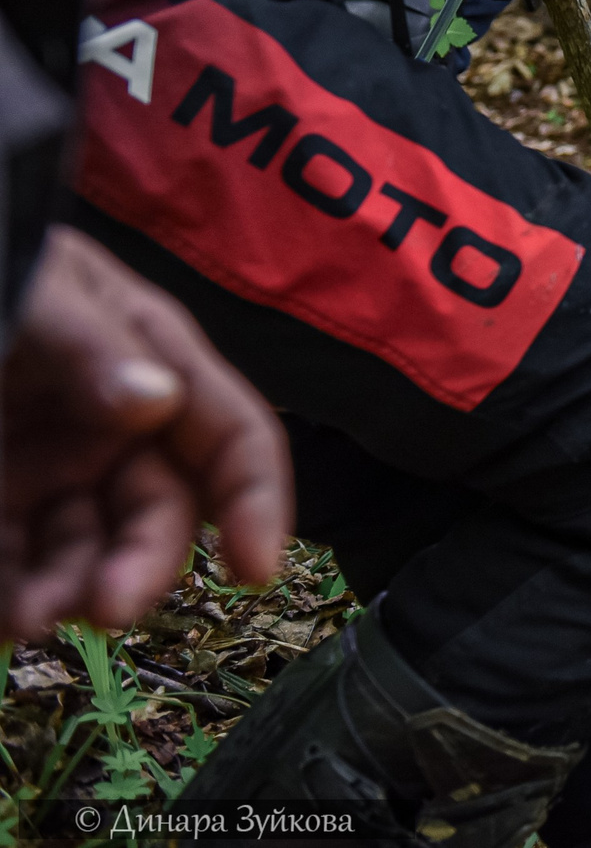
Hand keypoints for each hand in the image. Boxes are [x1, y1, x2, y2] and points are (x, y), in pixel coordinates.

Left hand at [1, 228, 290, 637]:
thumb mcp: (37, 283)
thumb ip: (92, 339)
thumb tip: (156, 401)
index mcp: (149, 358)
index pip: (232, 434)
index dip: (256, 499)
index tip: (256, 569)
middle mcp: (111, 420)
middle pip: (159, 507)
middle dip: (143, 563)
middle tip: (109, 607)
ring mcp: (47, 462)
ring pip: (84, 548)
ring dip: (68, 589)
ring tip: (28, 616)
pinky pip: (10, 560)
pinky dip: (10, 595)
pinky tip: (2, 613)